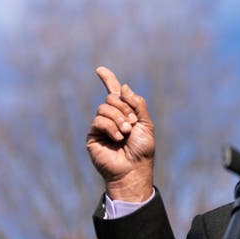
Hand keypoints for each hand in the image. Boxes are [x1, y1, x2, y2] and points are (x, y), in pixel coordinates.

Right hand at [86, 66, 154, 201]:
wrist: (134, 169)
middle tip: (132, 124)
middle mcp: (112, 117)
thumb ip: (137, 104)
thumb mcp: (146, 123)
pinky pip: (99, 120)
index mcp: (125, 113)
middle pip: (112, 98)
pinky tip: (118, 138)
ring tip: (126, 133)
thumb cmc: (142, 149)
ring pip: (104, 107)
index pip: (115, 93)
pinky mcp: (93, 135)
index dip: (108, 80)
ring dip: (119, 118)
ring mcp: (101, 126)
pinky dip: (111, 127)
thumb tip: (123, 87)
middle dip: (124, 108)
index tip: (100, 69)